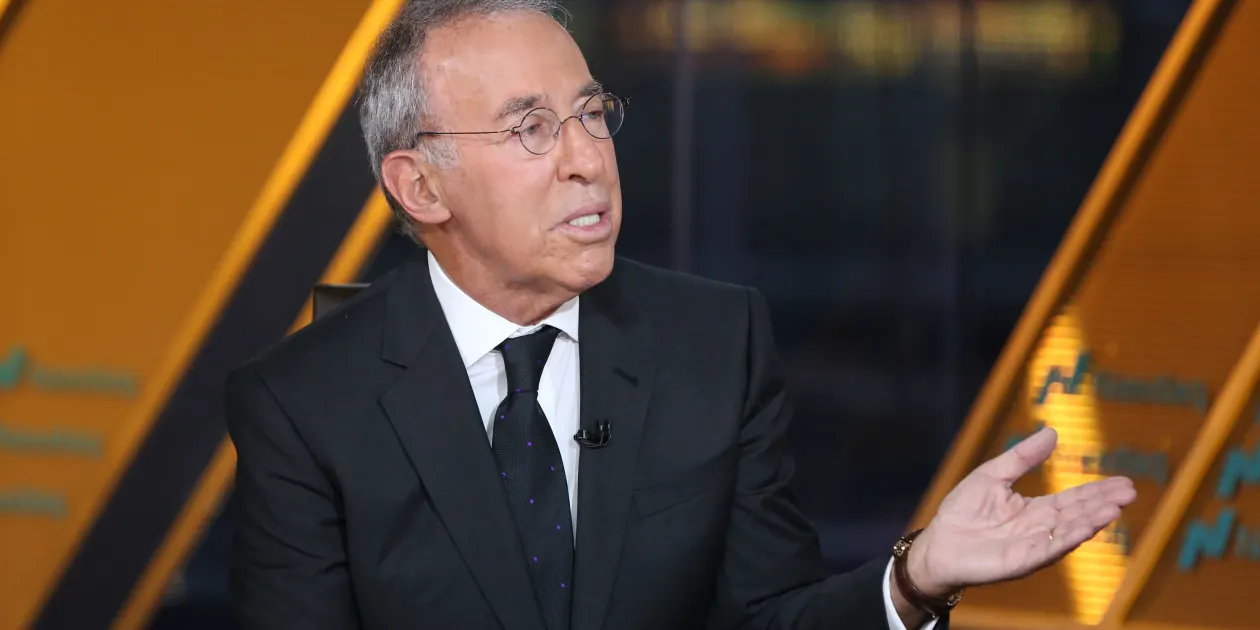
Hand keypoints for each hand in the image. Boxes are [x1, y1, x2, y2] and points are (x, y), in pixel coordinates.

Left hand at [907, 426, 1137, 595]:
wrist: (937, 543)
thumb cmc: (962, 511)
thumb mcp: (993, 474)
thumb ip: (1022, 457)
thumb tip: (1052, 432)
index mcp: (1035, 510)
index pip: (1073, 499)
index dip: (1097, 491)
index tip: (1124, 482)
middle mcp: (1040, 530)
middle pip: (1078, 514)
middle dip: (1103, 503)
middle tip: (1130, 492)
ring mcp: (1033, 546)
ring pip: (1069, 532)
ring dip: (1092, 520)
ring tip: (1114, 507)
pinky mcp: (1022, 561)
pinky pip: (1049, 549)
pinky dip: (1069, 538)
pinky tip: (1086, 526)